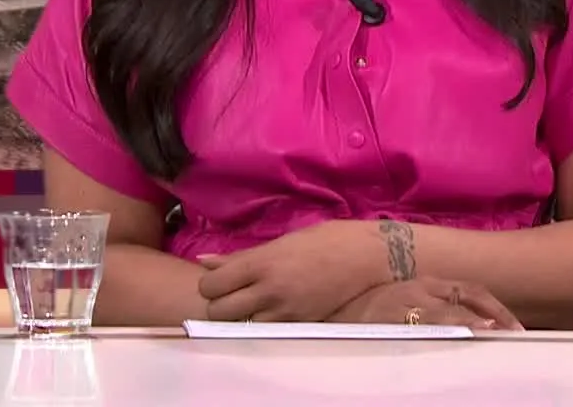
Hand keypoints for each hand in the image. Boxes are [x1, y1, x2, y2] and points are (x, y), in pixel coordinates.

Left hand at [196, 220, 386, 321]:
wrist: (368, 256)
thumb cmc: (326, 239)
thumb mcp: (281, 242)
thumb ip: (242, 256)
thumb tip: (204, 260)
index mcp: (262, 262)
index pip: (211, 285)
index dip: (210, 285)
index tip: (221, 281)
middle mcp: (269, 289)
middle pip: (219, 311)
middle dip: (219, 305)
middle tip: (233, 296)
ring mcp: (285, 310)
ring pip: (241, 327)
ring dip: (241, 319)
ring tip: (253, 306)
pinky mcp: (300, 324)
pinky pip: (267, 332)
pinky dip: (263, 326)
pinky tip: (272, 313)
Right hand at [330, 277, 522, 329]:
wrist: (330, 308)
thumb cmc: (367, 310)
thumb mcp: (402, 301)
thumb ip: (429, 305)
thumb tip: (465, 320)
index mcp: (424, 283)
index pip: (468, 290)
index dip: (494, 306)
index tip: (514, 325)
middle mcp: (420, 288)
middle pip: (467, 295)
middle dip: (495, 312)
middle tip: (517, 333)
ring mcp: (407, 303)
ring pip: (450, 309)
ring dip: (475, 321)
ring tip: (497, 332)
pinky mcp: (394, 318)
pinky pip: (427, 324)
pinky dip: (449, 328)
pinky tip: (465, 335)